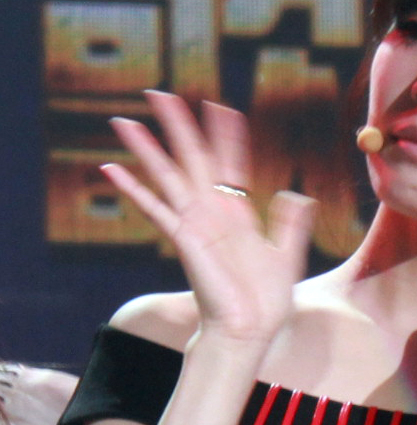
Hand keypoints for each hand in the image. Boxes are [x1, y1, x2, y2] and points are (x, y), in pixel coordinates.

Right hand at [101, 91, 315, 345]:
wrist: (249, 331)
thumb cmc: (266, 303)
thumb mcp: (288, 256)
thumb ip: (290, 224)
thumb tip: (298, 194)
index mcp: (238, 215)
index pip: (230, 165)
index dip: (226, 136)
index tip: (221, 106)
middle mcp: (212, 215)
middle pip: (192, 159)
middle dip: (178, 126)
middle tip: (159, 93)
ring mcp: (195, 225)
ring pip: (167, 175)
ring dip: (147, 148)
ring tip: (125, 119)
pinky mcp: (183, 239)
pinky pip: (154, 208)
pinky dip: (133, 189)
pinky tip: (110, 170)